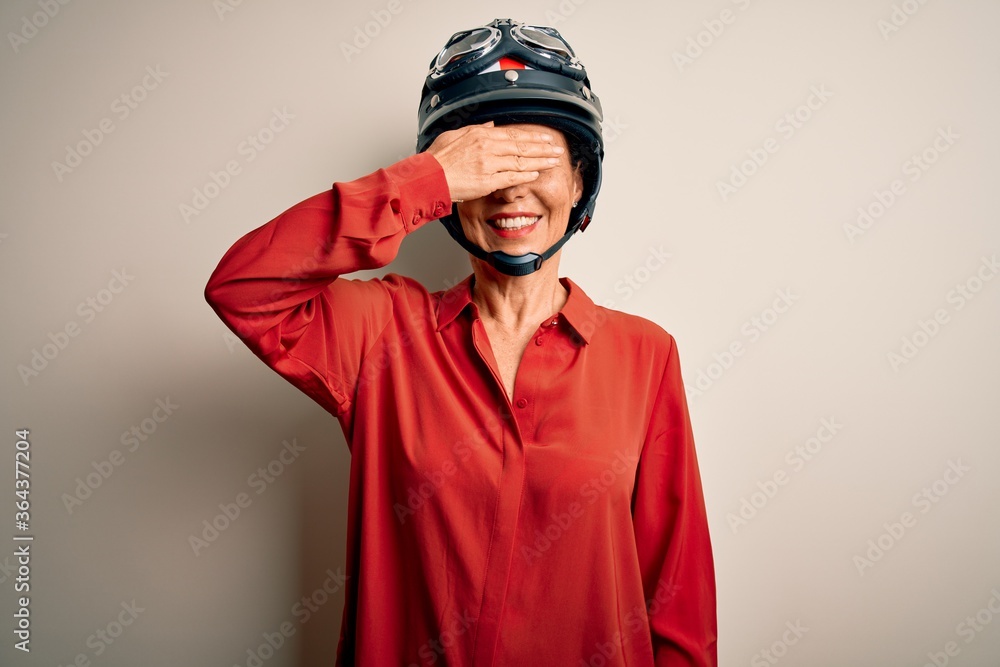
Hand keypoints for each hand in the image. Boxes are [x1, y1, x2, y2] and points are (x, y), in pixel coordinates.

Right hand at [425, 121, 564, 201]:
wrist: (428, 177)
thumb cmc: (436, 159)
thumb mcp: (454, 135)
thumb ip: (474, 129)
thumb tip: (490, 124)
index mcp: (480, 134)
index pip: (512, 134)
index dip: (532, 136)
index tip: (544, 137)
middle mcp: (487, 147)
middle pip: (521, 146)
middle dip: (542, 147)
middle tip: (557, 149)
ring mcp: (488, 164)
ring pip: (520, 161)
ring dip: (540, 161)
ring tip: (553, 161)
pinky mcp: (487, 181)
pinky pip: (511, 177)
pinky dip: (526, 175)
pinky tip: (536, 174)